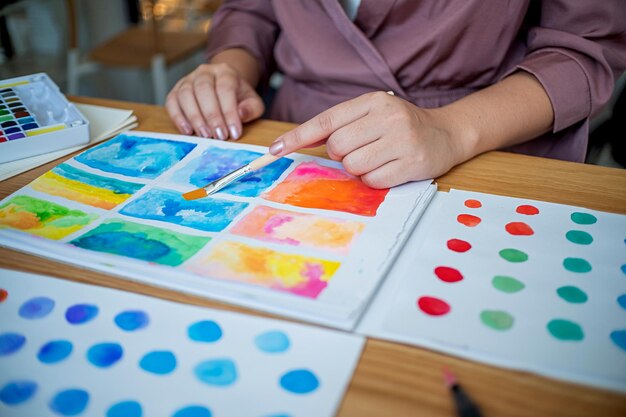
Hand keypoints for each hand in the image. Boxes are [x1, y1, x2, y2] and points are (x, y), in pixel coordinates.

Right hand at [165, 63, 264, 139]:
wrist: (224, 87)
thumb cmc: (239, 98)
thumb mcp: (252, 102)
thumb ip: (251, 108)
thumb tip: (241, 114)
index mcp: (226, 72)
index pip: (226, 89)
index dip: (229, 112)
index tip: (233, 132)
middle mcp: (205, 72)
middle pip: (204, 89)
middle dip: (212, 115)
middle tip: (219, 136)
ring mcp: (188, 80)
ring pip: (186, 94)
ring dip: (195, 117)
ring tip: (205, 135)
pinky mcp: (176, 90)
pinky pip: (172, 101)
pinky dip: (178, 117)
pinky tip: (187, 131)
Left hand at [268, 91, 469, 187]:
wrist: (446, 133)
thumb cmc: (401, 125)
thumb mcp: (373, 114)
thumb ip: (341, 125)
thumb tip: (303, 141)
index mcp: (373, 102)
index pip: (326, 121)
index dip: (298, 136)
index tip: (274, 150)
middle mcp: (388, 117)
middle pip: (337, 147)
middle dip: (342, 155)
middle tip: (362, 149)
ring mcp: (402, 140)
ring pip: (353, 166)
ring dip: (359, 168)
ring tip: (379, 158)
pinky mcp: (412, 163)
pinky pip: (373, 181)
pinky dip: (375, 179)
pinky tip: (390, 168)